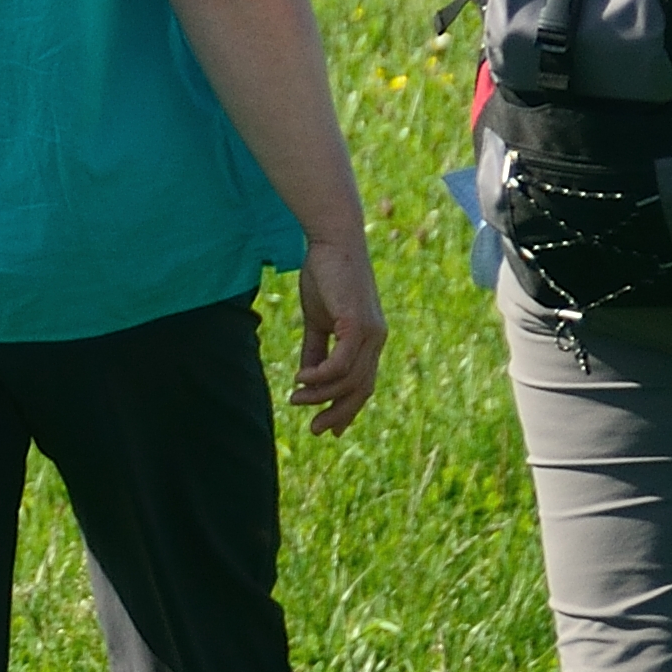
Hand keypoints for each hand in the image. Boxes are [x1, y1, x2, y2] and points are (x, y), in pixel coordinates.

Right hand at [285, 235, 386, 433]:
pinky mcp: (357, 324)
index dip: (346, 408)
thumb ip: (314, 349)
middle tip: (314, 429)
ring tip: (296, 398)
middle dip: (338, 413)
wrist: (332, 242)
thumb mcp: (317, 319)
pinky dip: (321, 376)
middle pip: (361, 389)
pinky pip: (341, 363)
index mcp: (369, 340)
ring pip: (349, 380)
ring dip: (321, 395)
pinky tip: (300, 379)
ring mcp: (370, 333)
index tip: (327, 428)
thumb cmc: (324, 275)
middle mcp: (376, 340)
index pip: (362, 384)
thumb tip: (305, 378)